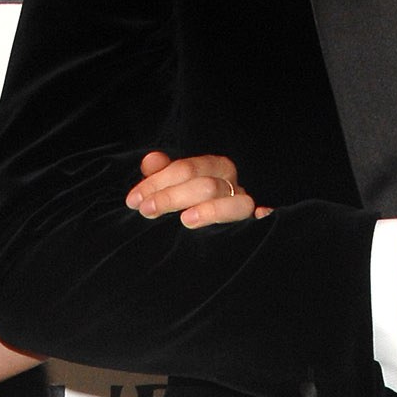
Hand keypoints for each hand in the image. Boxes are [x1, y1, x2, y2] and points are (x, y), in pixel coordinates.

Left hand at [126, 151, 271, 227]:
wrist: (210, 235)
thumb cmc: (185, 206)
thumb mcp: (170, 189)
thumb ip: (160, 175)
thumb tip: (150, 161)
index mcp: (213, 168)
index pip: (186, 169)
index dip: (157, 183)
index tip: (134, 200)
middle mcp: (231, 184)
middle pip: (206, 185)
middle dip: (173, 197)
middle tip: (147, 211)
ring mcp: (244, 206)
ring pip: (235, 203)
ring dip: (210, 211)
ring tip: (185, 220)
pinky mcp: (252, 227)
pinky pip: (260, 222)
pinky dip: (262, 218)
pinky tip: (259, 217)